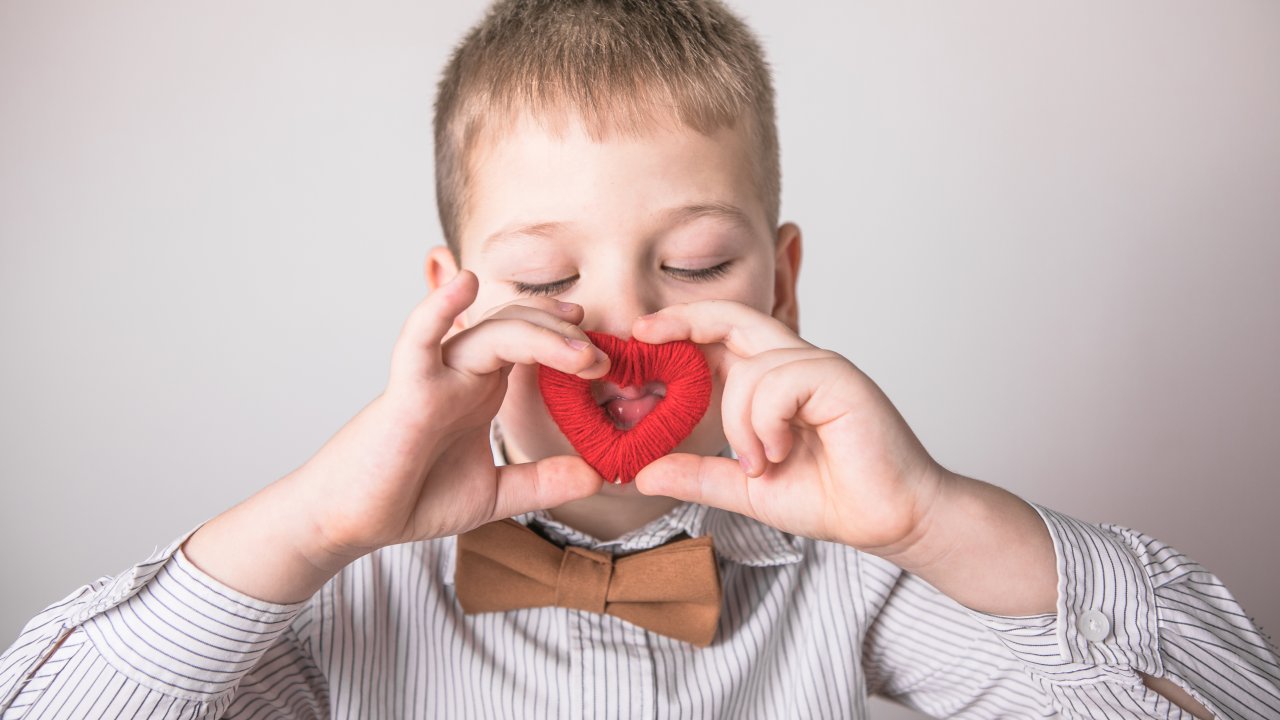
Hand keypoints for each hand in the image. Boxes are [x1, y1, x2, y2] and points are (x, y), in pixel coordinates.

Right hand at [289, 270, 608, 568]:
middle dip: (565, 337)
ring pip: (492, 332)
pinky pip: (420, 340)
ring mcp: (436, 376)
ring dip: (540, 334)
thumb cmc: (413, 498)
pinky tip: (465, 284)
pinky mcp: (407, 391)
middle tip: (604, 360)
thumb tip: (597, 475)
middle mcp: (464, 373)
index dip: (571, 343)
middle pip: (522, 330)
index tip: (609, 361)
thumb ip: (541, 483)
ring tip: (580, 352)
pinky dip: (439, 309)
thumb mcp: (494, 494)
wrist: (355, 524)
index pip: (535, 346)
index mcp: (484, 389)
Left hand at [630, 300, 946, 554]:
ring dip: (740, 423)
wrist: (891, 519)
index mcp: (774, 381)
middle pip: (732, 318)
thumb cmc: (832, 497)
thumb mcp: (747, 488)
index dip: (679, 329)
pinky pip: (778, 382)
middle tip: (642, 333)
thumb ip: (698, 475)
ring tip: (760, 463)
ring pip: (750, 370)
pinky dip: (766, 422)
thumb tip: (640, 473)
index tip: (638, 336)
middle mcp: (795, 364)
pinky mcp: (838, 379)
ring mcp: (819, 367)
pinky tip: (781, 453)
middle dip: (684, 319)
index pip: (721, 336)